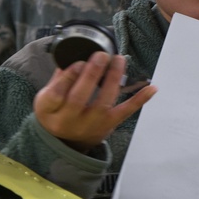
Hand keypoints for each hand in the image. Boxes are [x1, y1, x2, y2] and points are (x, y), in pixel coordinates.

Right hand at [33, 51, 156, 153]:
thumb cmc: (57, 113)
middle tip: (101, 56)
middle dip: (91, 75)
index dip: (68, 78)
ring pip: (103, 102)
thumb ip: (58, 79)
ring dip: (113, 79)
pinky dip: (139, 99)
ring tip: (119, 60)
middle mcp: (69, 120)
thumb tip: (72, 56)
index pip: (55, 95)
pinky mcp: (108, 125)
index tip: (79, 62)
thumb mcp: (46, 99)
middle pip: (79, 98)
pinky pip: (125, 112)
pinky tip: (152, 88)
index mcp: (48, 111)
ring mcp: (91, 124)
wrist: (67, 142)